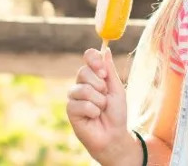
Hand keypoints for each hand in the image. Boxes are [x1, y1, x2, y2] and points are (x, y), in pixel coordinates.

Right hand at [67, 48, 135, 163]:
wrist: (113, 136)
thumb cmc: (117, 114)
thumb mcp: (117, 90)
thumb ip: (110, 71)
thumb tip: (106, 50)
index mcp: (94, 76)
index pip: (88, 57)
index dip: (93, 59)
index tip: (102, 70)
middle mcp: (82, 84)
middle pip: (83, 71)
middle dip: (99, 85)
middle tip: (106, 95)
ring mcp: (74, 96)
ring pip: (83, 89)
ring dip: (99, 101)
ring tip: (101, 110)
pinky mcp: (70, 110)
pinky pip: (81, 104)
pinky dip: (93, 111)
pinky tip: (94, 118)